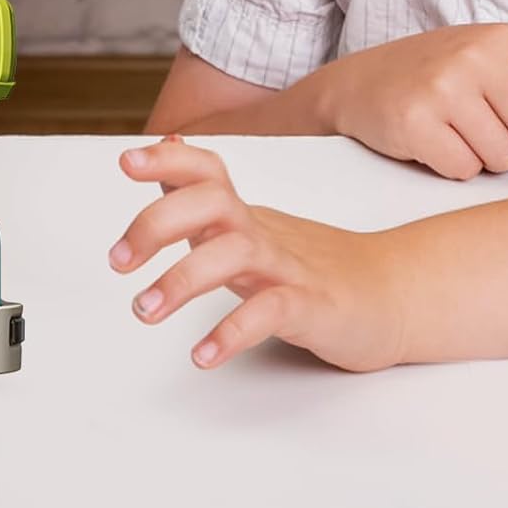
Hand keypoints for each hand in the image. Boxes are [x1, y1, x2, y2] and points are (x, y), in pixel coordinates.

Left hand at [111, 136, 404, 371]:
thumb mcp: (249, 228)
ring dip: (182, 279)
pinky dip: (232, 332)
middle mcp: (262, 233)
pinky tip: (203, 353)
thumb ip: (203, 200)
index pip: (207, 171)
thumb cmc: (311, 265)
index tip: (126, 163)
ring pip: (233, 254)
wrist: (390, 295)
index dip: (169, 161)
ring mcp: (288, 268)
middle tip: (117, 261)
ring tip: (144, 309)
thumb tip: (162, 154)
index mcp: (244, 215)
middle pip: (210, 203)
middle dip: (156, 223)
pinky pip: (269, 313)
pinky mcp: (311, 308)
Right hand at [320, 24, 507, 179]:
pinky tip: (438, 145)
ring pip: (504, 157)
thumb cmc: (438, 75)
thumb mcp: (499, 63)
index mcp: (504, 39)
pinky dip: (456, 168)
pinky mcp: (414, 119)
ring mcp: (443, 87)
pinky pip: (464, 169)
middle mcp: (475, 56)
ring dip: (490, 161)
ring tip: (463, 136)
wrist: (359, 84)